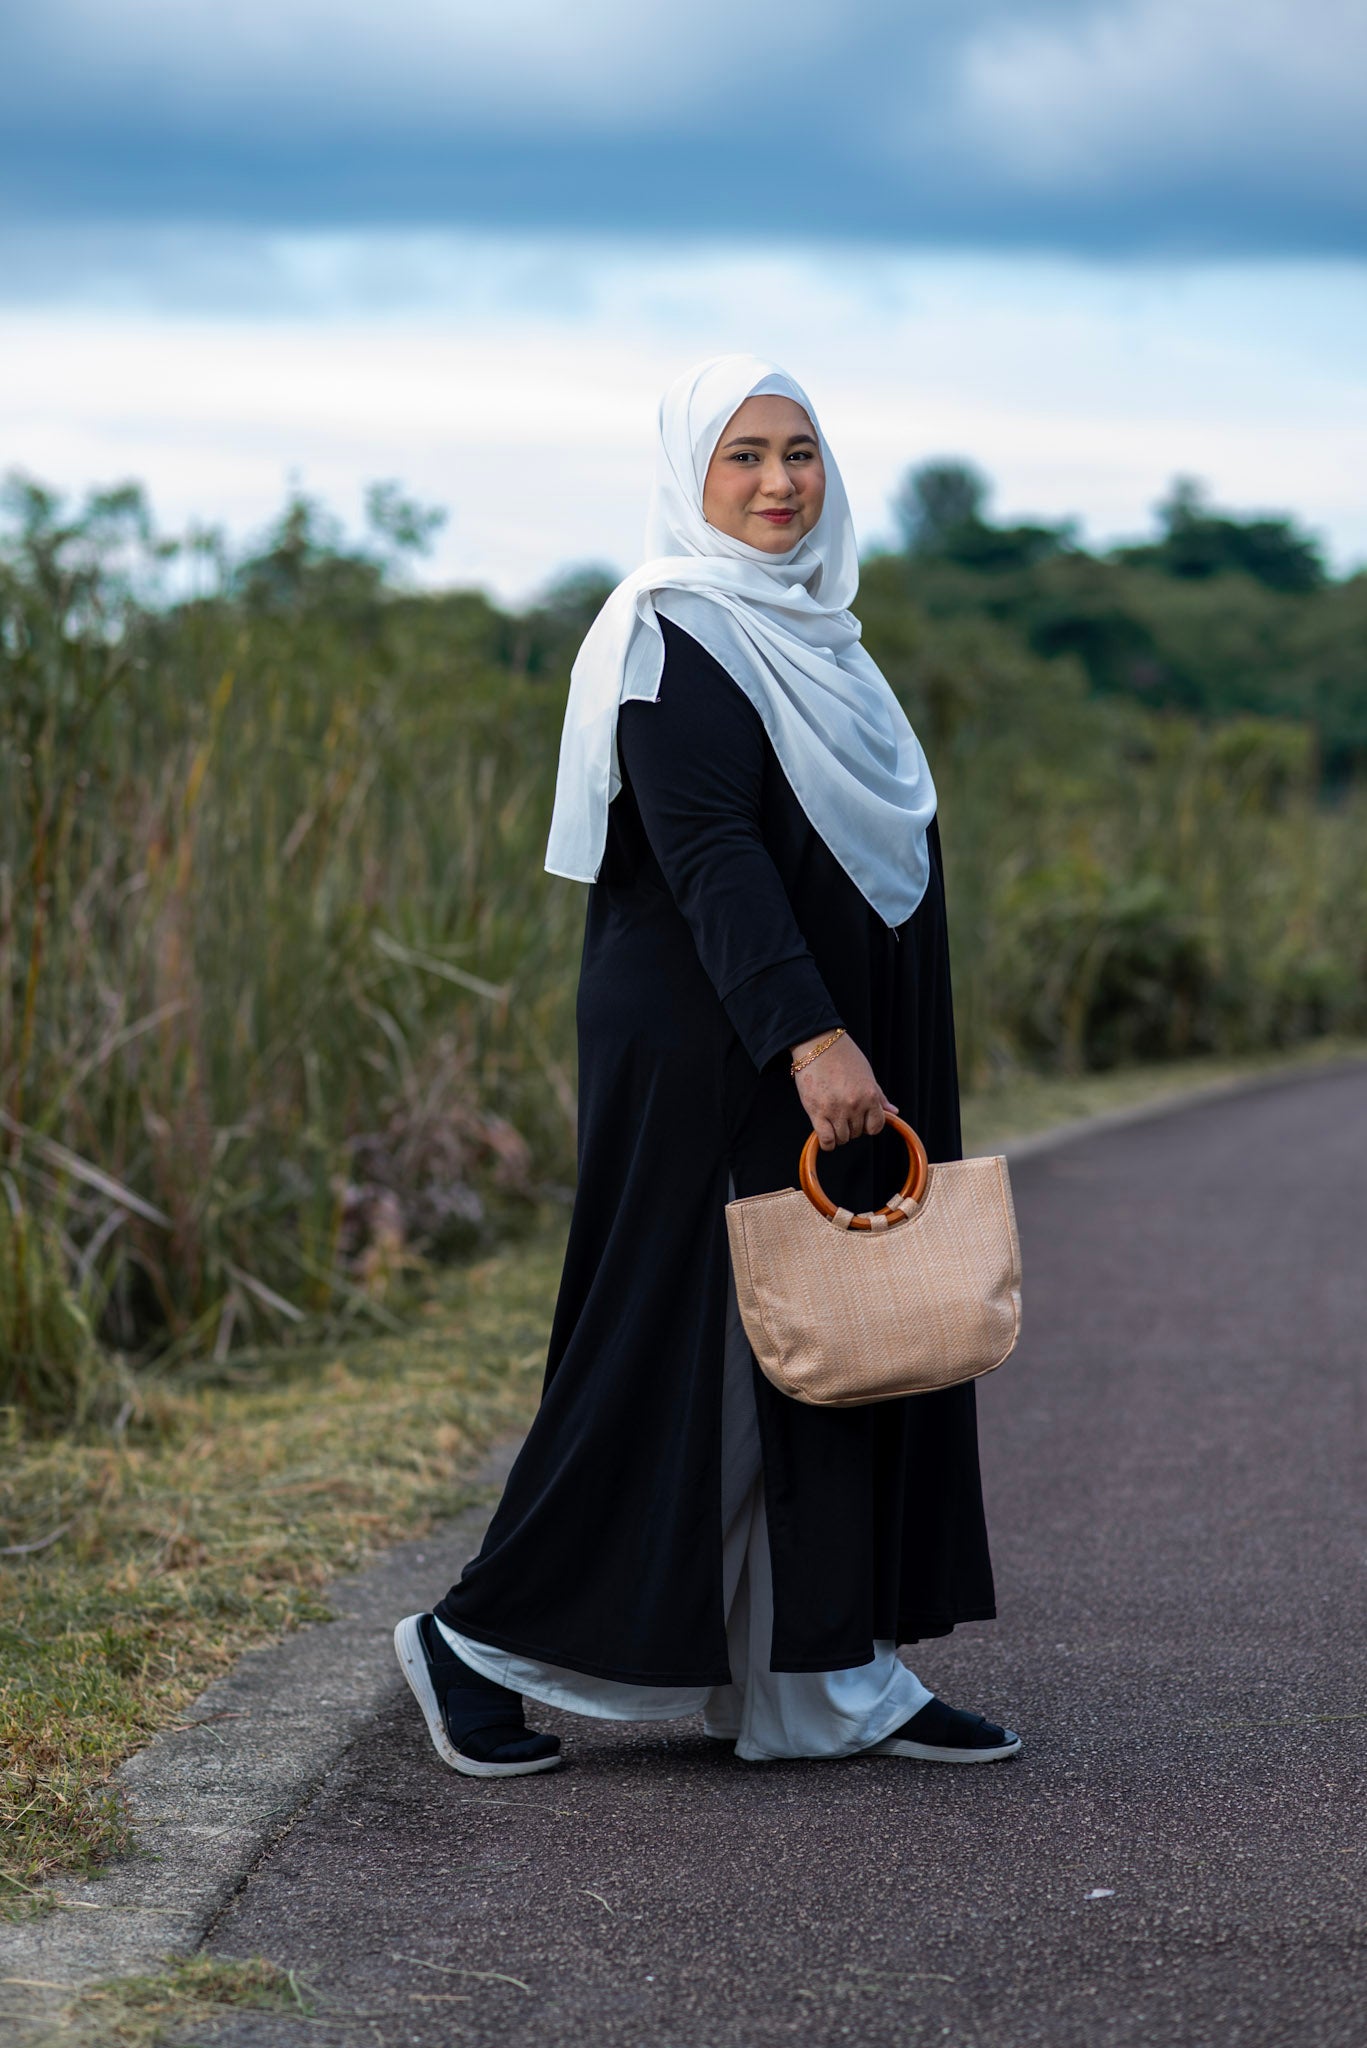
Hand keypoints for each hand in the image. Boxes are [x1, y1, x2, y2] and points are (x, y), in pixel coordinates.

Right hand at [791, 1032, 897, 1151]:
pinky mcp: (817, 1112)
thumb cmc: (843, 1056)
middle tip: (843, 1114)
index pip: (876, 1126)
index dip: (869, 1126)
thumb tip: (894, 1112)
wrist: (818, 1044)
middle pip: (858, 1133)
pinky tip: (826, 1137)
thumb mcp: (866, 1074)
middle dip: (852, 1127)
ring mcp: (836, 1110)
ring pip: (843, 1138)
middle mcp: (855, 1105)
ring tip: (832, 1120)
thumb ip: (879, 1096)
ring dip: (839, 1133)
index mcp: (870, 1095)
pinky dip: (828, 1143)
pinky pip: (827, 1140)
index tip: (861, 1120)